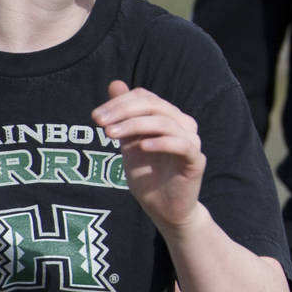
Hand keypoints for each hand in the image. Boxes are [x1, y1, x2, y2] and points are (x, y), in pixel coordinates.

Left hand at [95, 80, 203, 230]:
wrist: (164, 209)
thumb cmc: (148, 175)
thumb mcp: (129, 143)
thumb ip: (124, 116)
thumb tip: (115, 83)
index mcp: (168, 117)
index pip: (145, 97)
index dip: (120, 102)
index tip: (95, 117)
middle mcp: (183, 124)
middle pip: (154, 106)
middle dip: (123, 111)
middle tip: (99, 123)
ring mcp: (192, 141)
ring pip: (165, 123)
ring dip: (135, 125)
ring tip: (111, 135)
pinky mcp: (196, 160)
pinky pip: (181, 145)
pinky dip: (161, 143)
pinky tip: (141, 147)